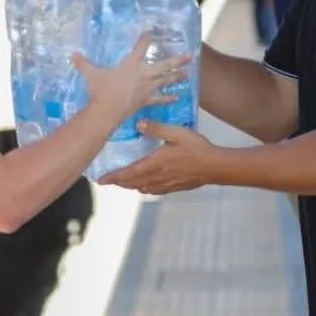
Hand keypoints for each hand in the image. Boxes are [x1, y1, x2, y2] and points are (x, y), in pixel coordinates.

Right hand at [72, 32, 189, 118]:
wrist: (107, 111)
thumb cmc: (101, 91)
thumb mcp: (91, 75)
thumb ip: (84, 64)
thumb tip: (72, 55)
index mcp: (131, 64)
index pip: (141, 47)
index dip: (146, 39)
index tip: (151, 32)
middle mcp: (143, 74)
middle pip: (164, 65)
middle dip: (177, 60)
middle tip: (189, 56)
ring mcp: (148, 88)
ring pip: (166, 80)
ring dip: (177, 76)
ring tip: (188, 72)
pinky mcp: (147, 100)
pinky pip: (161, 99)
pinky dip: (169, 98)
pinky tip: (178, 97)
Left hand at [99, 121, 218, 194]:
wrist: (214, 166)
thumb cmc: (196, 148)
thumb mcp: (176, 133)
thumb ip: (157, 128)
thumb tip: (138, 124)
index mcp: (154, 163)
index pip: (128, 173)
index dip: (113, 177)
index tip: (101, 180)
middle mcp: (157, 177)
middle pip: (133, 183)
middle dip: (119, 182)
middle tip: (108, 180)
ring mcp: (166, 184)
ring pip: (142, 188)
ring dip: (131, 186)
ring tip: (125, 181)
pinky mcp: (174, 188)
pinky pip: (154, 191)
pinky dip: (145, 188)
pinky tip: (146, 186)